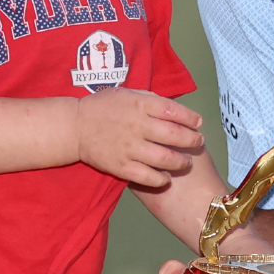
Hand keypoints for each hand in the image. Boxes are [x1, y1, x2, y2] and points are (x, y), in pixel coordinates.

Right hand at [73, 88, 205, 185]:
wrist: (74, 126)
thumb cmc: (104, 107)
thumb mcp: (128, 93)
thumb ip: (151, 100)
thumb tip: (176, 108)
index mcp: (139, 104)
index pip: (173, 110)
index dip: (190, 118)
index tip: (198, 123)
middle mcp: (137, 125)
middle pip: (174, 136)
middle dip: (192, 141)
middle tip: (198, 143)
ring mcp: (129, 147)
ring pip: (165, 159)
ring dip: (181, 162)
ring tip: (186, 162)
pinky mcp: (121, 166)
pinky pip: (148, 177)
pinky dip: (161, 179)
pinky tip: (166, 177)